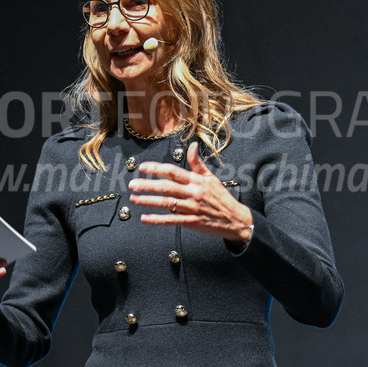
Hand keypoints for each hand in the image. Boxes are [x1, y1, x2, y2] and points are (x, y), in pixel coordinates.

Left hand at [128, 142, 253, 242]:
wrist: (235, 219)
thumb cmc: (221, 197)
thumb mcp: (211, 177)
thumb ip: (197, 163)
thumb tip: (192, 145)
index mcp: (196, 180)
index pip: (173, 171)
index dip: (156, 168)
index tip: (143, 167)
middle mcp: (193, 193)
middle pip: (166, 187)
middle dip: (147, 185)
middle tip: (132, 184)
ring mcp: (192, 208)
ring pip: (166, 203)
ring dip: (148, 201)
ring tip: (134, 198)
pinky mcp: (192, 222)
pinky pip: (171, 220)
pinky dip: (157, 220)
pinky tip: (145, 218)